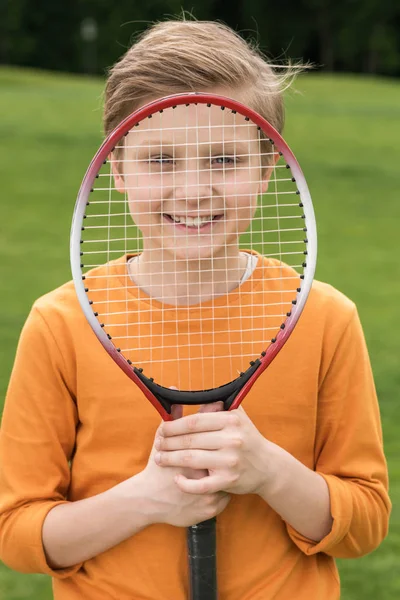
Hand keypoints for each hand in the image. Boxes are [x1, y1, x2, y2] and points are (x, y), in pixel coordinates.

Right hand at [134, 404, 229, 527]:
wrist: (146, 501)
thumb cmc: (155, 467)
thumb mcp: (162, 439)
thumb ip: (173, 416)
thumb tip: (176, 392)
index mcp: (195, 457)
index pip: (216, 442)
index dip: (220, 434)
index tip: (222, 430)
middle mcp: (204, 478)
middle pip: (224, 460)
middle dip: (228, 452)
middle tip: (229, 445)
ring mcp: (208, 496)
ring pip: (229, 480)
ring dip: (228, 471)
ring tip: (225, 463)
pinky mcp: (209, 511)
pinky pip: (225, 498)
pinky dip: (224, 490)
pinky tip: (220, 482)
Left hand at [155, 406, 271, 495]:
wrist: (268, 466)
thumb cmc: (246, 437)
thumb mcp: (236, 417)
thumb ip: (216, 406)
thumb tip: (192, 393)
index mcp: (230, 421)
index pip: (194, 422)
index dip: (174, 426)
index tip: (162, 429)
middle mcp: (231, 440)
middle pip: (189, 441)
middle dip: (168, 442)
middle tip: (157, 444)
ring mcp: (230, 461)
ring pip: (191, 460)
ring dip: (170, 459)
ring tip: (160, 459)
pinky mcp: (228, 481)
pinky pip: (200, 485)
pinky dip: (185, 483)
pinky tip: (176, 479)